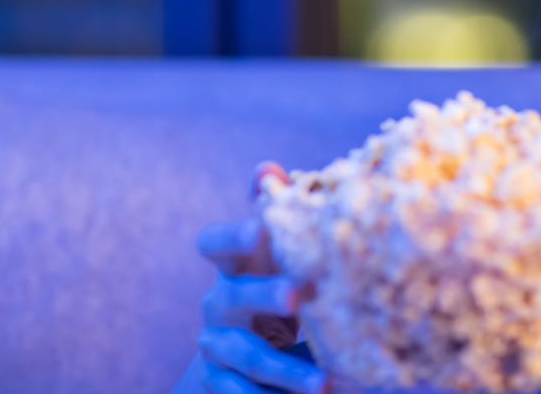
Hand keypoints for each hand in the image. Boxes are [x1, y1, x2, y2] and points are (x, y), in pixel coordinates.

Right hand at [176, 163, 329, 393]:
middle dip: (265, 295)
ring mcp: (216, 345)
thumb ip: (276, 213)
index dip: (233, 234)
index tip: (261, 227)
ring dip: (286, 370)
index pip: (215, 243)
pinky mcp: (221, 382)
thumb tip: (265, 168)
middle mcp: (218, 302)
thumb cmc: (276, 284)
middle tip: (299, 296)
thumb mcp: (277, 253)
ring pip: (248, 355)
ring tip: (325, 382)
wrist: (249, 355)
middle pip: (234, 296)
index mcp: (233, 264)